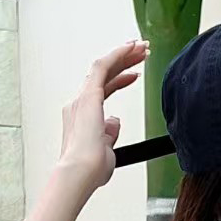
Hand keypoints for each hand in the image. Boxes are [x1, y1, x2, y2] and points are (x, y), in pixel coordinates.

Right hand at [57, 39, 149, 191]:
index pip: (104, 89)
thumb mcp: (107, 149)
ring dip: (123, 55)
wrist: (81, 173)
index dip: (120, 79)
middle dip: (124, 61)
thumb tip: (115, 121)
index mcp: (82, 116)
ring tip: (142, 48)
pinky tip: (129, 49)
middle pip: (105, 75)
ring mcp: (82, 99)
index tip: (135, 74)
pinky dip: (116, 56)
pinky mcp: (88, 96)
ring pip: (104, 67)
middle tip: (142, 52)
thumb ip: (110, 134)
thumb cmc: (91, 168)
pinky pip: (102, 67)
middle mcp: (79, 103)